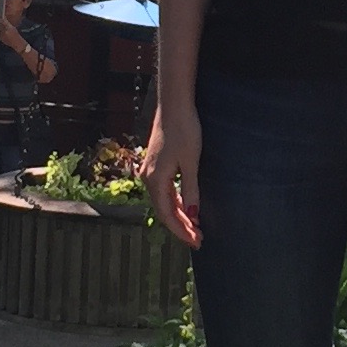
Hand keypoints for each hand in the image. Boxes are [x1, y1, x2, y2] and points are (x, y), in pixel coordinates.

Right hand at [143, 100, 202, 250]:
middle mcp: (148, 177)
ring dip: (179, 215)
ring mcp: (150, 170)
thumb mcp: (191, 162)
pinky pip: (164, 190)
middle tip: (198, 239)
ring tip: (194, 227)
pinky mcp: (155, 164)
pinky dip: (175, 202)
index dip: (182, 231)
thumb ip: (191, 189)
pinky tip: (186, 207)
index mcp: (155, 180)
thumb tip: (193, 215)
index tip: (196, 241)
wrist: (174, 105)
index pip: (168, 215)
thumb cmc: (184, 130)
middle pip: (164, 210)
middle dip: (181, 227)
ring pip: (164, 201)